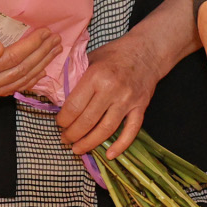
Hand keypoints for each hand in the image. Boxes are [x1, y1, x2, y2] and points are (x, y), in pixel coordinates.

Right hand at [0, 27, 59, 103]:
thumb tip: (0, 48)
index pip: (14, 57)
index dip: (32, 45)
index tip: (46, 32)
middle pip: (22, 69)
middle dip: (42, 53)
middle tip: (57, 39)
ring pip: (21, 80)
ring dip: (41, 65)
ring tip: (54, 51)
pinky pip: (14, 88)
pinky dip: (30, 80)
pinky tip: (41, 71)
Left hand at [56, 33, 167, 158]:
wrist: (147, 50)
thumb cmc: (115, 53)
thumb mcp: (91, 58)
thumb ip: (76, 77)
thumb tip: (58, 98)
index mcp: (96, 76)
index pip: (74, 106)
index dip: (63, 120)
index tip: (59, 123)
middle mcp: (112, 90)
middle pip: (87, 122)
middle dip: (72, 135)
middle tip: (65, 139)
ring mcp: (128, 100)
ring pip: (106, 130)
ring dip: (89, 143)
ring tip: (78, 149)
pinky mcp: (141, 107)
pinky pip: (131, 131)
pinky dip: (121, 145)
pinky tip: (110, 155)